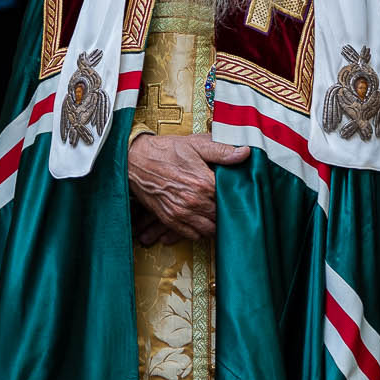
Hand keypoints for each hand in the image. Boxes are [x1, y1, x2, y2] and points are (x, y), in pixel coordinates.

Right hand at [126, 133, 245, 244]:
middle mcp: (194, 201)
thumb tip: (244, 152)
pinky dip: (199, 231)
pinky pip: (192, 235)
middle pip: (221, 217)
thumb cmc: (166, 150)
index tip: (239, 194)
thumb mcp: (195, 144)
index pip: (231, 199)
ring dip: (214, 224)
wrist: (135, 159)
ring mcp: (181, 213)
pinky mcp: (169, 219)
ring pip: (209, 230)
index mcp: (204, 183)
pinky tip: (201, 220)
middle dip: (226, 213)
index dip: (237, 197)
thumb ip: (222, 150)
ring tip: (216, 215)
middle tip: (230, 206)